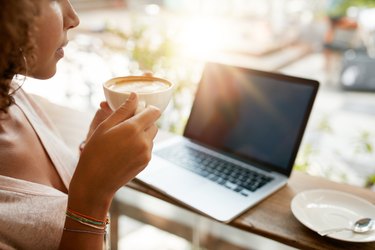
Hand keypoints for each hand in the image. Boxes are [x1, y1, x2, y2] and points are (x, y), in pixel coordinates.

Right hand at [68, 93, 160, 214]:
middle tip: (125, 125)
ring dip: (142, 133)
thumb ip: (123, 110)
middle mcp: (144, 140)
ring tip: (122, 140)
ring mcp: (146, 153)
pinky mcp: (146, 162)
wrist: (95, 182)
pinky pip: (148, 148)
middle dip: (143, 121)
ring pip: (151, 136)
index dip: (146, 108)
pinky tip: (124, 151)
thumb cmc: (95, 152)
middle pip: (153, 123)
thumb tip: (135, 96)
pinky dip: (140, 145)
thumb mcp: (105, 127)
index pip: (154, 111)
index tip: (136, 110)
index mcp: (133, 128)